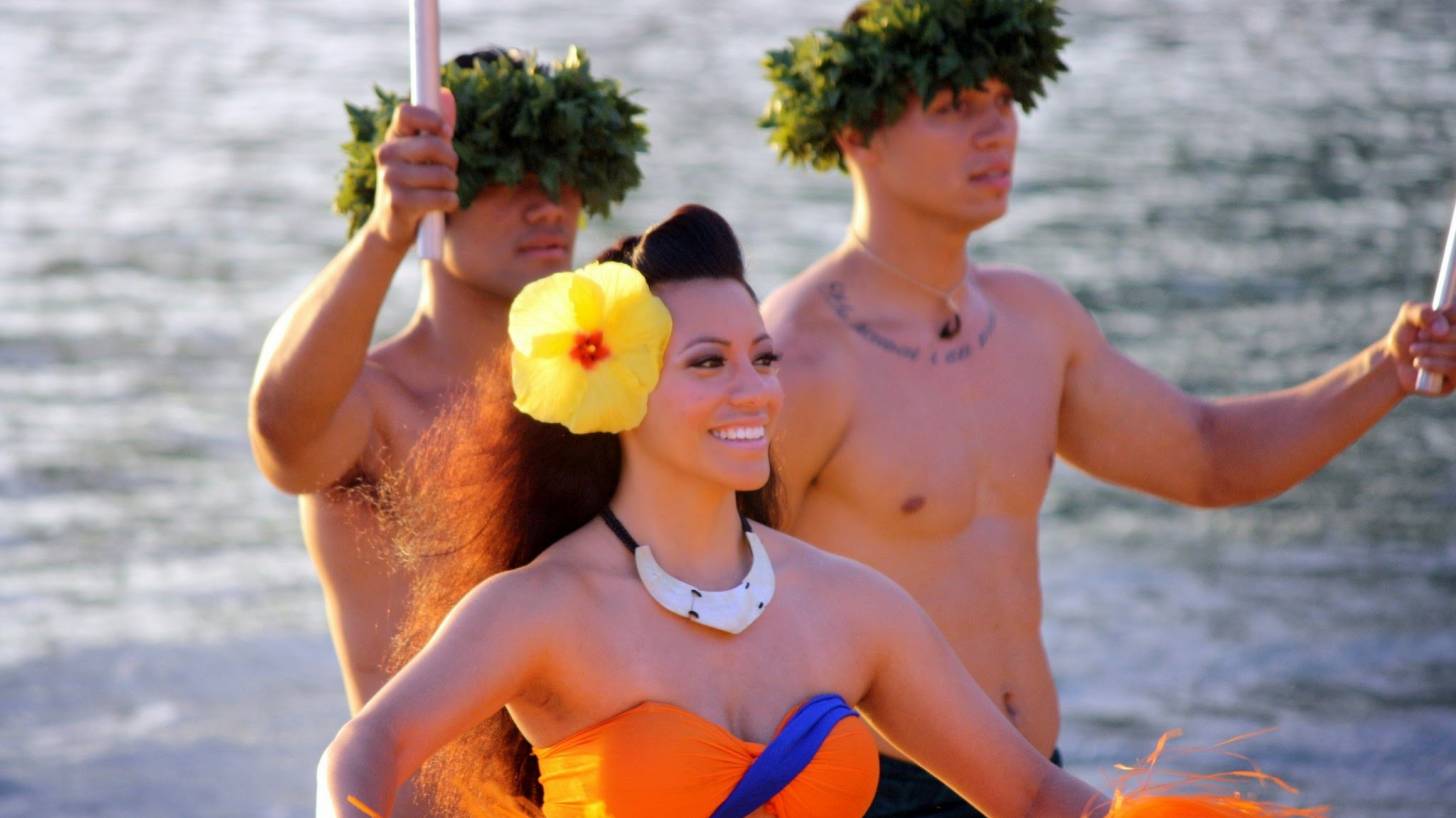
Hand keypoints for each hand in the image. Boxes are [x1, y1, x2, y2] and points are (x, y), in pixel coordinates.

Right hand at [366, 87, 458, 246]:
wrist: (390, 228)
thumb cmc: (414, 187)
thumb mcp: (423, 156)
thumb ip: (437, 128)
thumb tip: (446, 93)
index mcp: (393, 139)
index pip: (406, 112)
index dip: (431, 118)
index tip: (445, 131)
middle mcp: (386, 155)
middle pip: (434, 145)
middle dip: (452, 160)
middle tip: (449, 171)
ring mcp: (391, 179)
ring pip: (443, 174)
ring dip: (452, 185)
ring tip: (441, 191)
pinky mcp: (399, 203)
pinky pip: (443, 197)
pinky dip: (450, 203)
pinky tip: (440, 207)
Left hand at [1384, 300, 1455, 395]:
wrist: (1396, 363)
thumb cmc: (1406, 336)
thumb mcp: (1407, 316)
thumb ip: (1421, 312)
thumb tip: (1442, 329)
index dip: (1449, 315)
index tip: (1431, 320)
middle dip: (1437, 336)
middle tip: (1420, 336)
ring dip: (1432, 349)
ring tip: (1413, 350)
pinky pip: (1455, 369)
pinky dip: (1435, 364)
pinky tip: (1419, 363)